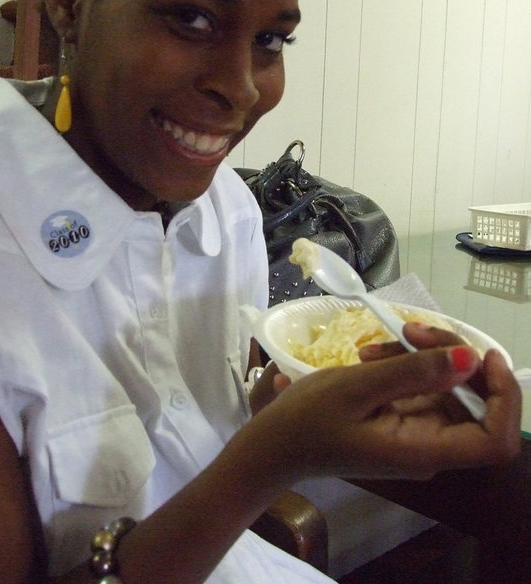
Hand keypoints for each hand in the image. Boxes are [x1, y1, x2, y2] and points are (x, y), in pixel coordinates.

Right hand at [248, 341, 520, 484]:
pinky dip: (403, 364)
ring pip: (446, 386)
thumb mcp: (355, 388)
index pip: (496, 440)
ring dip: (419, 356)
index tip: (481, 355)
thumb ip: (413, 373)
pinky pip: (421, 386)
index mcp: (423, 449)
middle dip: (449, 357)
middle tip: (409, 329)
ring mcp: (417, 432)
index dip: (503, 397)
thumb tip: (471, 359)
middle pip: (472, 400)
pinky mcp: (402, 418)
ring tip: (374, 345)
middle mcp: (429, 444)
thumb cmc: (306, 421)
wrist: (273, 444)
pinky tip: (372, 355)